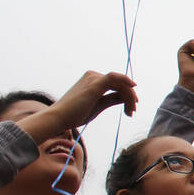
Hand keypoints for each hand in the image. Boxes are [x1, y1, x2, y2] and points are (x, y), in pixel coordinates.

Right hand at [20, 71, 137, 145]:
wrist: (59, 118)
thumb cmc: (75, 114)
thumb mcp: (98, 105)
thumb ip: (111, 99)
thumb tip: (126, 98)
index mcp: (92, 80)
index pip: (116, 86)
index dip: (127, 97)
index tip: (131, 111)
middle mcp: (93, 76)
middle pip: (120, 84)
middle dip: (130, 98)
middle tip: (133, 112)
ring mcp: (93, 78)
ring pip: (120, 84)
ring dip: (129, 97)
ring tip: (131, 112)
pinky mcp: (95, 84)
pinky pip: (114, 77)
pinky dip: (126, 81)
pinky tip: (133, 86)